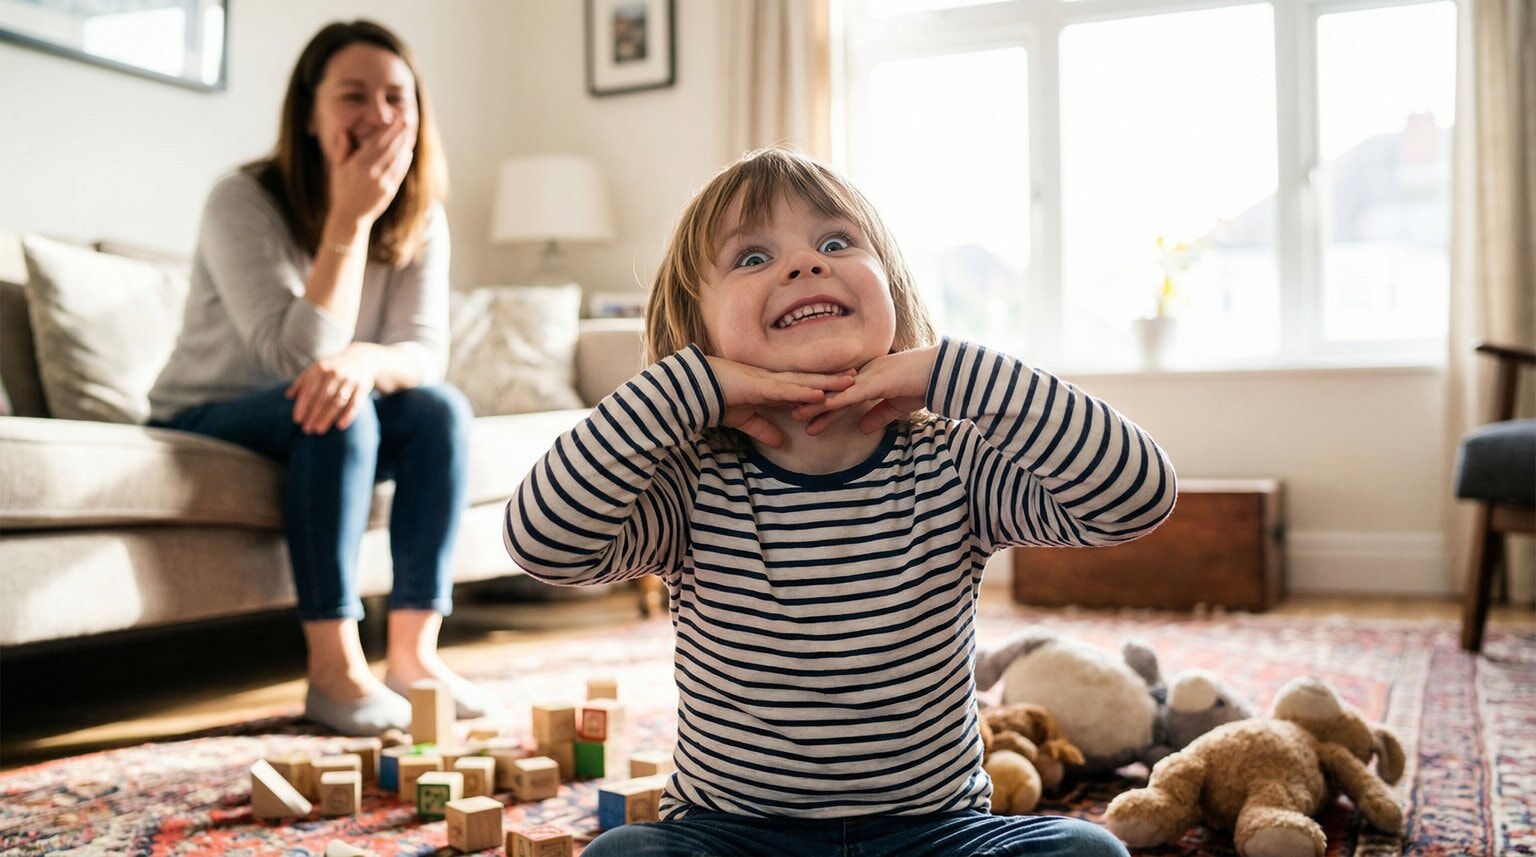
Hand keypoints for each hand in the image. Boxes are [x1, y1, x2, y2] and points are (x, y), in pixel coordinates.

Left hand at [286, 345, 377, 434]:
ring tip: (319, 430)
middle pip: (322, 397)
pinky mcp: (363, 387)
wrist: (362, 358)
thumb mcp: (317, 369)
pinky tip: (340, 426)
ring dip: (327, 417)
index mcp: (321, 368)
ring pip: (337, 402)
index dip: (302, 405)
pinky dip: (348, 415)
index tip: (297, 420)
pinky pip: (354, 403)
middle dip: (314, 414)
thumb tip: (288, 396)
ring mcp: (350, 379)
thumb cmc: (333, 368)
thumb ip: (303, 381)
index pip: (309, 390)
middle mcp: (335, 373)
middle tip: (307, 429)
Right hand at [319, 119, 414, 225]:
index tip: (394, 121)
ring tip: (409, 134)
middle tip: (406, 122)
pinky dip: (404, 161)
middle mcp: (371, 171)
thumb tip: (345, 130)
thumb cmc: (341, 189)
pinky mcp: (389, 190)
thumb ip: (342, 148)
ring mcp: (382, 181)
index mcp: (358, 164)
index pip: (376, 142)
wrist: (350, 215)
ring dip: (404, 145)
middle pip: (389, 148)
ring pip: (396, 159)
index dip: (387, 130)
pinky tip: (407, 152)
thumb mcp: (337, 168)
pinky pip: (398, 172)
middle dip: (398, 134)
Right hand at [706, 356, 854, 447]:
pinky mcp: (759, 386)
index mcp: (771, 387)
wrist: (694, 392)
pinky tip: (819, 393)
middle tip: (859, 376)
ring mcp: (767, 381)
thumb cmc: (717, 400)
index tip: (844, 384)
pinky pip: (786, 389)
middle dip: (833, 379)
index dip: (824, 384)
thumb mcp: (745, 420)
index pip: (803, 385)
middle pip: (810, 379)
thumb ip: (763, 430)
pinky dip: (803, 392)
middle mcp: (773, 380)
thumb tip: (779, 443)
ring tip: (849, 382)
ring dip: (826, 382)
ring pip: (803, 381)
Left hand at [792, 346, 937, 435]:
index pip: (839, 395)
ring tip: (796, 414)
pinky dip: (839, 400)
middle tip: (788, 414)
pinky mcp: (880, 381)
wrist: (945, 372)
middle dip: (810, 404)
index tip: (802, 415)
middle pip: (833, 392)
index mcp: (869, 378)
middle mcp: (865, 374)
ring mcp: (871, 375)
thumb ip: (878, 415)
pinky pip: (855, 393)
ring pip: (838, 392)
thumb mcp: (897, 406)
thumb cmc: (924, 385)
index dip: (820, 405)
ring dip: (817, 403)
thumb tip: (861, 428)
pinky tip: (823, 407)